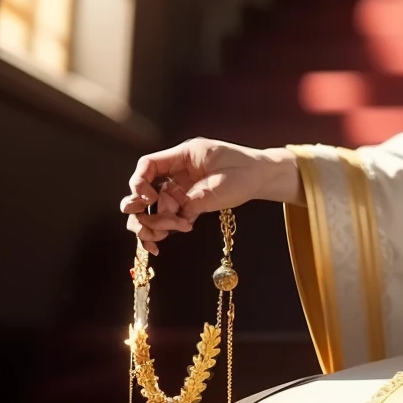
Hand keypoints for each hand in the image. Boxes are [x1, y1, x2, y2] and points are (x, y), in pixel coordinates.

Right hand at [121, 139, 298, 253]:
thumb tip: (173, 214)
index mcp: (183, 157)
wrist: (263, 177)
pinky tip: (160, 245)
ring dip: (152, 224)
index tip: (148, 200)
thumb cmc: (245, 171)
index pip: (148, 165)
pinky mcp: (189, 205)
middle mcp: (177, 173)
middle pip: (144, 189)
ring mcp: (182, 190)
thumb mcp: (219, 184)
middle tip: (145, 226)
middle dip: (138, 209)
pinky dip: (163, 230)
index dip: (139, 183)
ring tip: (160, 239)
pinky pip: (169, 218)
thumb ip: (194, 199)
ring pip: (154, 207)